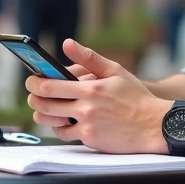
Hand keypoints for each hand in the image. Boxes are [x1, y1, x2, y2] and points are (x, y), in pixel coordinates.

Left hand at [25, 39, 169, 153]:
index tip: (31, 81)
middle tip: (33, 95)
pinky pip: (66, 134)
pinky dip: (62, 127)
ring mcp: (87, 126)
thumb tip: (67, 44)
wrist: (154, 124)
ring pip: (51, 122)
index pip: (50, 86)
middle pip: (45, 105)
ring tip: (45, 109)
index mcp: (91, 88)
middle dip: (34, 99)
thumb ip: (89, 57)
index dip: (34, 83)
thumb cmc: (135, 97)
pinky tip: (64, 121)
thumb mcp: (115, 71)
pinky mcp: (90, 139)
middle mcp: (86, 108)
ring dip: (43, 116)